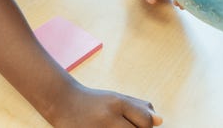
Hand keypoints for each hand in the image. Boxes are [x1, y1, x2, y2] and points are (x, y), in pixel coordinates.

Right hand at [48, 84, 162, 127]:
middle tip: (128, 127)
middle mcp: (108, 117)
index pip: (145, 121)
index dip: (147, 127)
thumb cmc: (94, 101)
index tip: (140, 126)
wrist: (62, 102)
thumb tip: (160, 120)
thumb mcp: (117, 98)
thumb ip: (139, 108)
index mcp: (118, 103)